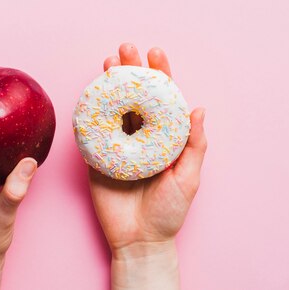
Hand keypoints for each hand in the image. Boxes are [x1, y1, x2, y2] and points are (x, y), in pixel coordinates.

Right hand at [89, 43, 206, 289]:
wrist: (139, 240)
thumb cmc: (169, 212)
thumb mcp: (188, 178)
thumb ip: (194, 145)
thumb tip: (199, 109)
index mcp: (164, 138)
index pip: (162, 100)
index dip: (159, 75)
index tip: (154, 53)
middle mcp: (140, 136)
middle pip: (134, 97)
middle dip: (130, 71)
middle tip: (125, 48)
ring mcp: (117, 145)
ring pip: (113, 107)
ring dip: (109, 84)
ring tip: (107, 62)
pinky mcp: (97, 157)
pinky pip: (92, 131)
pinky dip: (90, 112)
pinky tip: (89, 94)